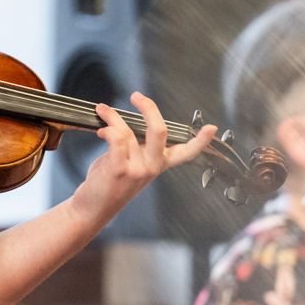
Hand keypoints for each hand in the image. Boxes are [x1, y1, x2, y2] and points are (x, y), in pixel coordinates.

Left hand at [68, 92, 215, 226]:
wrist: (93, 208)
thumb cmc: (109, 185)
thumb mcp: (130, 163)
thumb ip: (136, 144)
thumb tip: (126, 119)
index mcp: (159, 164)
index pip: (186, 152)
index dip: (201, 141)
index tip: (211, 129)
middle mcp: (152, 167)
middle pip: (160, 130)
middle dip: (149, 108)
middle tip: (137, 96)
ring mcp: (138, 169)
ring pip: (129, 130)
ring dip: (112, 117)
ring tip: (104, 113)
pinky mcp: (120, 170)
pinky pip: (117, 138)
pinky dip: (108, 127)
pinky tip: (101, 129)